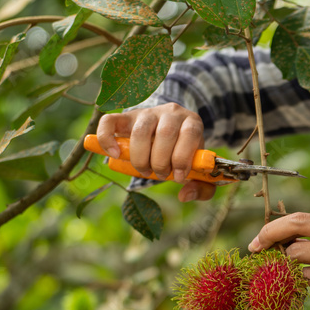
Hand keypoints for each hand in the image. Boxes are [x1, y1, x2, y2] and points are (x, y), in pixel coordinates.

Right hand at [96, 103, 214, 201]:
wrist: (172, 132)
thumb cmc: (185, 154)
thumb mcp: (199, 169)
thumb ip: (202, 187)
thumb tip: (184, 196)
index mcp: (192, 122)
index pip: (189, 133)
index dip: (183, 157)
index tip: (178, 177)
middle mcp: (171, 113)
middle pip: (165, 134)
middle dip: (161, 162)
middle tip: (160, 175)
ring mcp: (147, 113)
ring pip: (140, 131)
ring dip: (141, 158)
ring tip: (145, 170)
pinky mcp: (126, 117)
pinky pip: (110, 121)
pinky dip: (108, 138)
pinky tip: (114, 155)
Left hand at [248, 210, 309, 306]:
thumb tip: (277, 238)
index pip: (299, 218)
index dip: (274, 228)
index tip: (259, 240)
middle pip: (296, 224)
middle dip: (269, 234)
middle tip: (255, 247)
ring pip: (297, 254)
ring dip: (287, 263)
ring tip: (292, 269)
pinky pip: (307, 277)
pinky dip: (301, 279)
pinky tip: (307, 281)